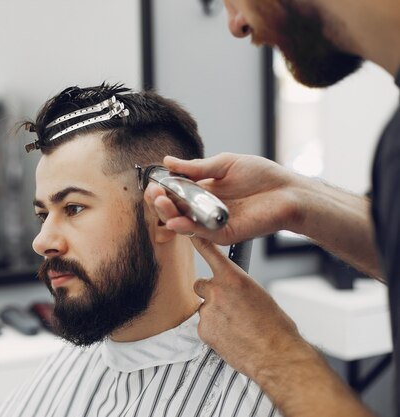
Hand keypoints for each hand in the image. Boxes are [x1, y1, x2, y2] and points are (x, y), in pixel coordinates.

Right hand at [144, 153, 302, 244]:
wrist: (289, 192)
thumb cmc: (263, 176)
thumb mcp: (225, 164)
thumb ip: (197, 167)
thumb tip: (168, 162)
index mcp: (203, 190)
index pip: (175, 192)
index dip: (162, 188)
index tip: (154, 182)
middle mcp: (204, 207)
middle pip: (174, 208)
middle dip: (161, 202)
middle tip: (154, 192)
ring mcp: (212, 222)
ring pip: (183, 222)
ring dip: (168, 214)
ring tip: (161, 202)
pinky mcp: (223, 234)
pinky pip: (201, 233)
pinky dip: (186, 228)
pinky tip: (175, 220)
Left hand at [191, 237, 313, 380]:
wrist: (277, 354)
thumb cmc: (275, 326)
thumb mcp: (259, 294)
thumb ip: (237, 287)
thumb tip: (230, 290)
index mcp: (233, 278)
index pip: (209, 253)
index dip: (198, 242)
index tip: (190, 234)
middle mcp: (216, 291)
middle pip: (201, 285)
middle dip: (211, 293)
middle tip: (228, 306)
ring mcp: (207, 311)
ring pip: (204, 308)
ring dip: (214, 314)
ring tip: (236, 326)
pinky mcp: (203, 330)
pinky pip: (205, 325)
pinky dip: (214, 330)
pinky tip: (231, 337)